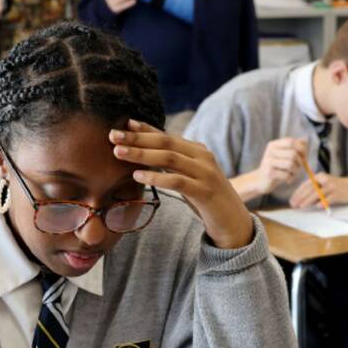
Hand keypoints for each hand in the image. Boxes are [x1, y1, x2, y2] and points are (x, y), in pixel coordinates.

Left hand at [111, 120, 253, 248]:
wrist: (234, 223)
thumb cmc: (206, 200)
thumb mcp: (189, 177)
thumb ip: (173, 165)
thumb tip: (144, 155)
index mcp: (198, 151)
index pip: (166, 136)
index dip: (144, 129)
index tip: (123, 123)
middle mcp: (203, 157)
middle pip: (165, 143)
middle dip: (137, 138)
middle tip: (113, 135)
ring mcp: (206, 173)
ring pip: (169, 158)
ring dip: (142, 154)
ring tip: (119, 153)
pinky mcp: (205, 192)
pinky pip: (177, 181)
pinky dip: (156, 177)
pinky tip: (138, 176)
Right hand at [258, 137, 308, 192]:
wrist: (261, 181)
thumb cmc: (277, 167)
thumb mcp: (285, 155)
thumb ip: (295, 147)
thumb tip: (305, 140)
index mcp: (274, 144)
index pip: (291, 141)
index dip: (301, 148)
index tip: (304, 156)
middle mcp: (270, 151)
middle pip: (293, 154)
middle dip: (300, 162)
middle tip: (298, 168)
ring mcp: (268, 162)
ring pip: (290, 164)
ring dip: (295, 171)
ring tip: (292, 174)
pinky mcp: (269, 172)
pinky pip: (286, 174)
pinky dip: (290, 178)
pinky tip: (287, 179)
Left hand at [290, 174, 347, 208]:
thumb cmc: (335, 187)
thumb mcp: (323, 184)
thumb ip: (314, 190)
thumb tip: (302, 199)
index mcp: (319, 177)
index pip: (305, 184)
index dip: (298, 192)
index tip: (292, 200)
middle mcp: (325, 180)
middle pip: (310, 189)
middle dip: (300, 197)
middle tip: (294, 204)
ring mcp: (331, 187)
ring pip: (317, 194)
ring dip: (308, 200)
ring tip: (301, 206)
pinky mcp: (337, 194)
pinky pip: (328, 199)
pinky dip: (322, 202)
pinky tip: (317, 206)